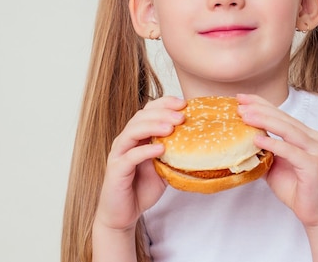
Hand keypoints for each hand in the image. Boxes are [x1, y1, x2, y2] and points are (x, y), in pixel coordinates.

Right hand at [94, 96, 185, 231]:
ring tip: (170, 128)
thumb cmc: (142, 187)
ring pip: (132, 131)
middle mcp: (126, 140)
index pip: (149, 110)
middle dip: (162, 113)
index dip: (165, 103)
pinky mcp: (116, 170)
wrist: (124, 213)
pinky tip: (160, 149)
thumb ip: (175, 152)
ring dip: (152, 126)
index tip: (183, 103)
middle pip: (141, 116)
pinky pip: (130, 156)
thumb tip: (200, 142)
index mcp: (138, 135)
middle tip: (181, 116)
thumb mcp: (164, 166)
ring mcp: (119, 153)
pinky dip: (145, 150)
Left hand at [236, 94, 317, 227]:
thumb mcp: (273, 164)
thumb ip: (262, 149)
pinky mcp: (313, 165)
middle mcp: (312, 138)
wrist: (313, 211)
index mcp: (304, 134)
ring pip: (288, 130)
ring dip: (265, 121)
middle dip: (260, 110)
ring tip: (246, 116)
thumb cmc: (294, 186)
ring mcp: (315, 150)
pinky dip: (274, 144)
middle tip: (240, 105)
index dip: (261, 104)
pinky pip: (291, 151)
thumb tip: (239, 138)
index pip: (280, 114)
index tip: (241, 98)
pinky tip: (258, 139)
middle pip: (283, 119)